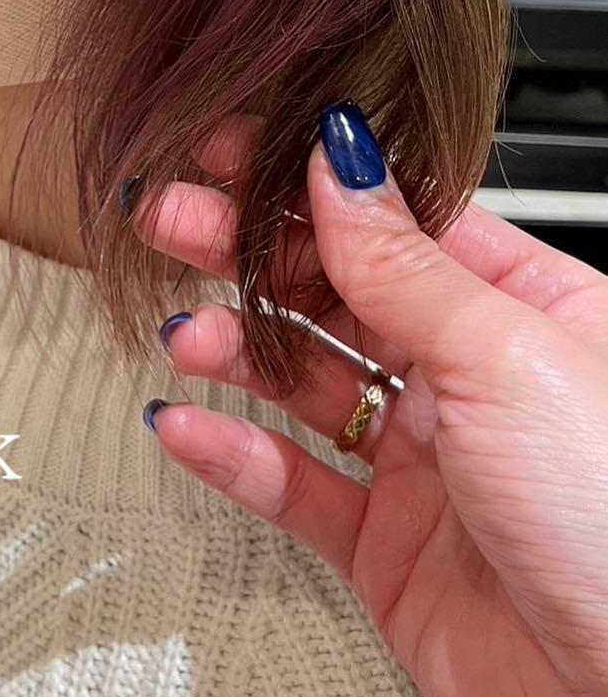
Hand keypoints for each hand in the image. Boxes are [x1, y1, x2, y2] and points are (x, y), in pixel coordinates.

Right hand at [135, 102, 607, 696]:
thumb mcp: (506, 355)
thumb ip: (401, 262)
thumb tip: (338, 162)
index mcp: (528, 309)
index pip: (396, 219)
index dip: (306, 182)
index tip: (228, 149)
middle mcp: (472, 377)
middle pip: (335, 290)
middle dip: (246, 251)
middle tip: (168, 218)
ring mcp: (426, 460)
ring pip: (303, 380)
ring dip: (233, 347)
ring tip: (183, 334)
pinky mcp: (386, 547)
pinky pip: (290, 482)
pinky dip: (231, 451)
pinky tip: (186, 424)